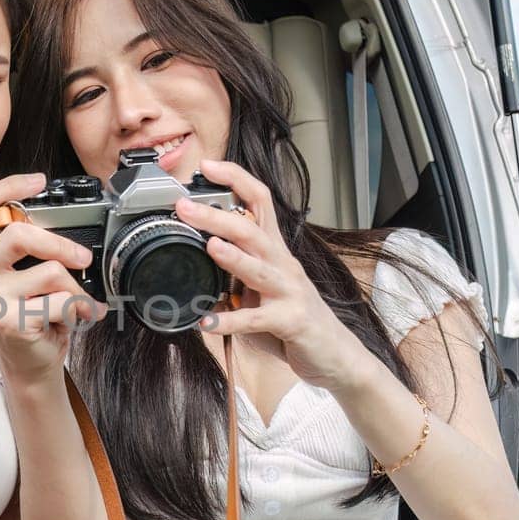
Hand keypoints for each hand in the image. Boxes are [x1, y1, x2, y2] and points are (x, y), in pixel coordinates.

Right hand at [0, 174, 105, 380]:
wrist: (26, 364)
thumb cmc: (21, 314)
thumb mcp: (7, 269)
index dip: (7, 187)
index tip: (37, 181)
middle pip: (19, 234)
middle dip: (60, 243)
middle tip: (80, 256)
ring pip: (49, 271)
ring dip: (74, 286)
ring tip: (76, 298)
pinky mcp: (11, 322)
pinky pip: (62, 300)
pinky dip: (81, 308)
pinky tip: (79, 315)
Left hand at [177, 158, 373, 392]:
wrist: (334, 353)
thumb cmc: (294, 316)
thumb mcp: (263, 285)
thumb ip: (237, 268)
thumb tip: (199, 253)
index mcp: (274, 250)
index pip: (259, 200)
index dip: (235, 179)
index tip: (206, 166)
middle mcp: (282, 264)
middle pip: (252, 228)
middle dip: (216, 216)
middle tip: (184, 206)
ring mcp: (288, 291)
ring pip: (259, 267)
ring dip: (232, 257)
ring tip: (209, 246)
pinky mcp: (289, 321)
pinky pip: (256, 319)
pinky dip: (230, 321)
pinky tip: (207, 322)